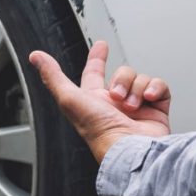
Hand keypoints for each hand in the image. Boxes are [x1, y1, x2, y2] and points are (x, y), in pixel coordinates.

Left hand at [28, 41, 170, 162]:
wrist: (131, 149)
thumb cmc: (98, 131)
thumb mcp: (69, 99)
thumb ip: (53, 76)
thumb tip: (36, 57)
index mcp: (94, 101)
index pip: (94, 73)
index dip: (96, 58)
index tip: (101, 45)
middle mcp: (116, 104)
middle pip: (121, 73)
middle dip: (120, 79)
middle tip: (117, 96)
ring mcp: (138, 107)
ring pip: (140, 78)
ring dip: (135, 88)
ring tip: (131, 105)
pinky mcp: (157, 111)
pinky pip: (159, 87)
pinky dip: (155, 89)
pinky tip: (148, 99)